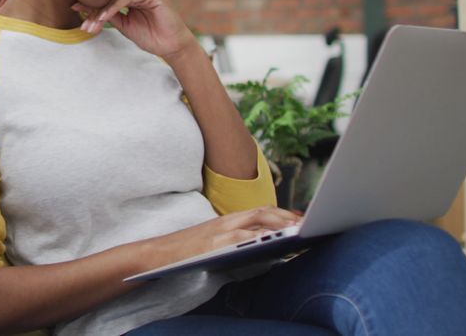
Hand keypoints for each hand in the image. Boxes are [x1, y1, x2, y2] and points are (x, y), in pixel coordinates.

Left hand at [72, 0, 197, 58]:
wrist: (171, 47)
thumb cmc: (151, 37)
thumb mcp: (125, 26)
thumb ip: (111, 16)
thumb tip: (90, 11)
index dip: (92, 5)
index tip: (75, 9)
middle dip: (95, 11)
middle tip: (83, 24)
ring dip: (102, 11)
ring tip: (92, 23)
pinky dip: (114, 7)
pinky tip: (104, 16)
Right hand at [147, 206, 302, 264]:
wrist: (158, 254)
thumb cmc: (185, 253)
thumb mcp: (213, 243)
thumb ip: (235, 241)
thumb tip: (261, 249)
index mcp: (226, 221)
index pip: (259, 211)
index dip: (281, 213)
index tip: (300, 219)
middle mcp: (225, 221)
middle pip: (262, 211)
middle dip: (286, 216)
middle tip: (307, 223)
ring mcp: (220, 231)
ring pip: (255, 220)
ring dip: (278, 223)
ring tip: (297, 230)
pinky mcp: (214, 243)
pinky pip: (241, 236)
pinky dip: (258, 236)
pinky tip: (273, 241)